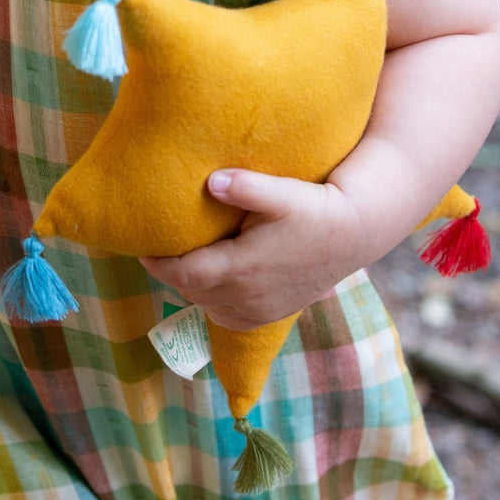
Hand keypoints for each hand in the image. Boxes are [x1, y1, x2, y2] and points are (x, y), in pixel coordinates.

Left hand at [140, 170, 370, 330]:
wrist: (356, 233)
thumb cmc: (316, 208)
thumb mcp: (282, 192)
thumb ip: (244, 186)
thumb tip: (210, 181)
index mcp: (242, 269)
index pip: (183, 275)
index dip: (158, 264)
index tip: (144, 248)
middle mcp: (247, 297)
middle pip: (192, 292)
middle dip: (173, 273)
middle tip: (161, 249)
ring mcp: (261, 311)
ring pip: (208, 308)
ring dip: (194, 288)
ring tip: (186, 262)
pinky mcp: (273, 314)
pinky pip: (229, 318)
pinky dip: (214, 303)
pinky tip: (216, 281)